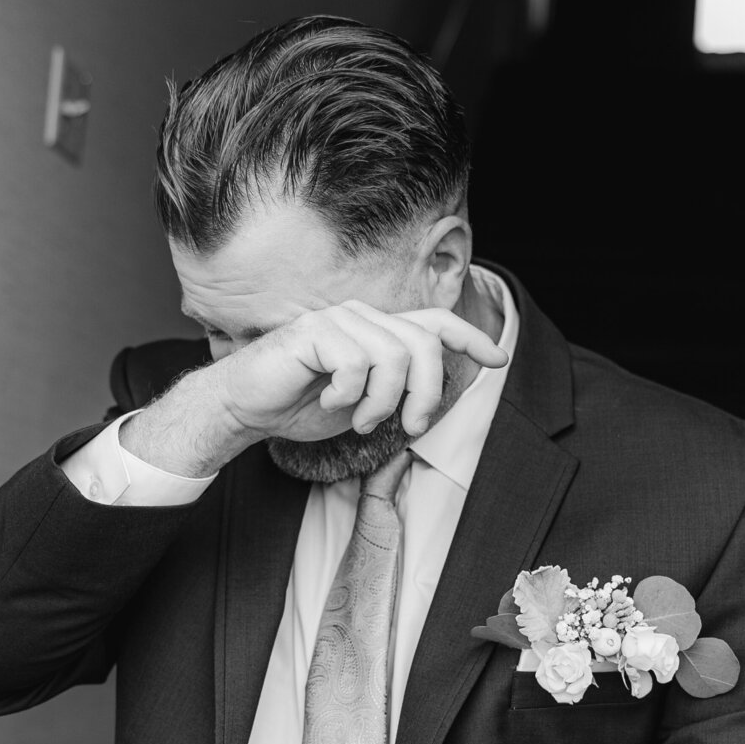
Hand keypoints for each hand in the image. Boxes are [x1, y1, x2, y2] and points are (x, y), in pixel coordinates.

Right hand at [123, 302, 506, 476]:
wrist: (247, 408)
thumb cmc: (300, 405)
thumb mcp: (361, 403)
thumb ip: (396, 391)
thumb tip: (434, 397)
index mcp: (377, 331)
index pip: (434, 324)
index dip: (470, 338)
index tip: (497, 359)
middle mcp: (362, 317)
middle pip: (424, 345)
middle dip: (427, 393)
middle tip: (413, 426)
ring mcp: (338, 320)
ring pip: (394, 357)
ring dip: (382, 402)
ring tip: (359, 420)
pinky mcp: (314, 332)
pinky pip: (356, 363)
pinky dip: (348, 395)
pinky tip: (329, 401)